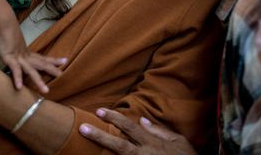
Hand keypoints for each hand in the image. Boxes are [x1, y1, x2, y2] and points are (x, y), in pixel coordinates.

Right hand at [0, 27, 66, 93]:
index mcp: (26, 52)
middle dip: (52, 70)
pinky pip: (15, 69)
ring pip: (31, 70)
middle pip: (41, 64)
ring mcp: (18, 57)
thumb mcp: (12, 43)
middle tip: (62, 75)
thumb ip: (15, 50)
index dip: (53, 60)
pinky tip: (19, 87)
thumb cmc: (5, 31)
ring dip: (38, 81)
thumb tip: (16, 54)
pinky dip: (17, 78)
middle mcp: (25, 55)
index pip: (42, 57)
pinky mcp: (9, 57)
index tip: (64, 60)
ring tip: (46, 91)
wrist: (2, 21)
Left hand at [79, 108, 196, 154]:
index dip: (114, 118)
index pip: (129, 127)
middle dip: (99, 136)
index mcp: (152, 143)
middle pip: (118, 145)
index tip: (99, 111)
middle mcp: (144, 154)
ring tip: (84, 148)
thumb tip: (142, 119)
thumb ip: (159, 130)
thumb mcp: (178, 141)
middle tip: (82, 128)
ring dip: (102, 154)